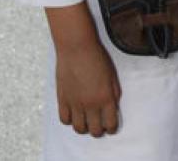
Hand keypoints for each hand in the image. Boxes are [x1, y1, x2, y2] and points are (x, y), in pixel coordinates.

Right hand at [45, 2, 120, 137]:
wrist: (77, 46)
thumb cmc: (96, 56)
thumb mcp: (112, 74)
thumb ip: (114, 93)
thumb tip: (113, 107)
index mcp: (106, 98)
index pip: (111, 125)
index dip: (112, 128)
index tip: (111, 125)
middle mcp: (91, 104)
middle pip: (95, 131)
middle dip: (99, 130)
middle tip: (99, 123)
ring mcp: (75, 103)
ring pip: (79, 129)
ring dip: (84, 127)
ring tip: (86, 119)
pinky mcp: (62, 99)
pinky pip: (64, 120)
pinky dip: (69, 120)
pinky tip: (74, 112)